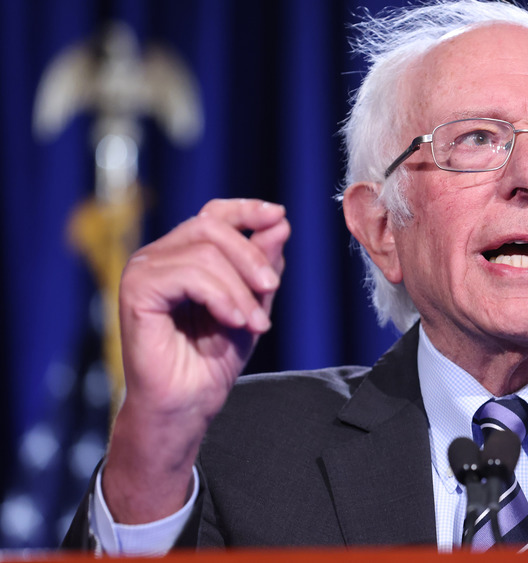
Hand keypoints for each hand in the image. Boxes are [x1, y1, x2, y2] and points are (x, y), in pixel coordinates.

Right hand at [104, 198, 290, 522]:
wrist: (187, 405)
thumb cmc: (212, 360)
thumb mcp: (252, 305)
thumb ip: (264, 265)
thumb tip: (279, 222)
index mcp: (183, 255)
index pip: (214, 214)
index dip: (247, 209)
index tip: (278, 217)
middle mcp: (159, 256)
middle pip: (212, 226)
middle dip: (251, 256)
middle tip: (271, 290)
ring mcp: (144, 271)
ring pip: (205, 251)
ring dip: (240, 289)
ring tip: (257, 324)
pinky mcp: (136, 290)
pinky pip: (189, 274)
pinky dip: (221, 296)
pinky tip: (234, 322)